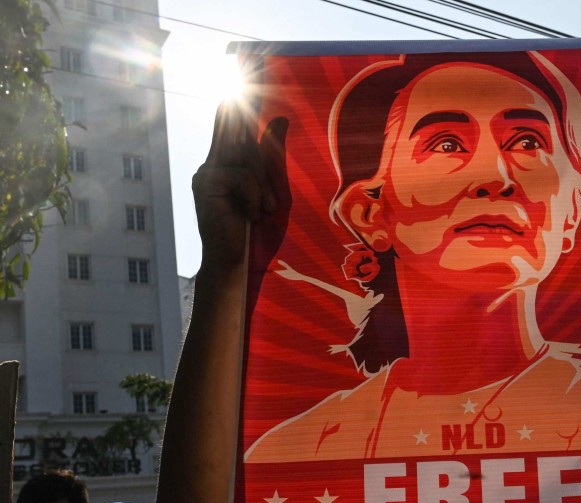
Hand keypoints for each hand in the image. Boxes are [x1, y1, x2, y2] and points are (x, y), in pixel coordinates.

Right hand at [191, 103, 290, 271]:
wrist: (237, 263)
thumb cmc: (256, 230)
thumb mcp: (271, 188)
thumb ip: (271, 155)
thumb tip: (280, 118)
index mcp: (228, 162)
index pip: (230, 123)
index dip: (233, 100)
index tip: (239, 68)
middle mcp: (214, 163)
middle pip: (237, 134)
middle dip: (247, 123)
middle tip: (252, 89)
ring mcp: (208, 172)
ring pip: (247, 158)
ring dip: (263, 186)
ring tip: (262, 211)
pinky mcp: (207, 183)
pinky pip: (242, 175)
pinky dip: (254, 196)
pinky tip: (251, 214)